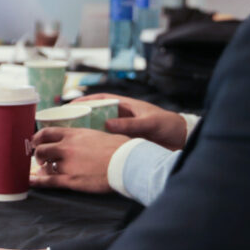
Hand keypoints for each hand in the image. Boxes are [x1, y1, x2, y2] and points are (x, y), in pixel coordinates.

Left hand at [31, 126, 130, 193]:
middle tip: (38, 158)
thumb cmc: (120, 147)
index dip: (38, 137)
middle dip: (37, 154)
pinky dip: (38, 181)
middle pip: (42, 149)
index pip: (47, 132)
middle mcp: (67, 147)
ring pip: (45, 165)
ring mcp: (67, 164)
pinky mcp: (71, 180)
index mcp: (74, 134)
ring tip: (42, 170)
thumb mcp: (98, 134)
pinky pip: (49, 181)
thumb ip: (85, 137)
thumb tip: (85, 140)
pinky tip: (31, 181)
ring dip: (41, 168)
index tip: (35, 141)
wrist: (127, 161)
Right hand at [72, 93, 187, 149]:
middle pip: (97, 114)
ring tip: (73, 137)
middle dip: (82, 116)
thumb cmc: (168, 125)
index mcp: (127, 106)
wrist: (183, 140)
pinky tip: (90, 150)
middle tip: (66, 122)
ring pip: (101, 128)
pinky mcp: (127, 141)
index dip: (86, 100)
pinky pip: (109, 141)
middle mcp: (122, 117)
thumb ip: (129, 124)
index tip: (71, 104)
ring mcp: (124, 129)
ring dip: (89, 131)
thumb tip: (107, 124)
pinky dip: (99, 144)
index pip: (101, 99)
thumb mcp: (149, 122)